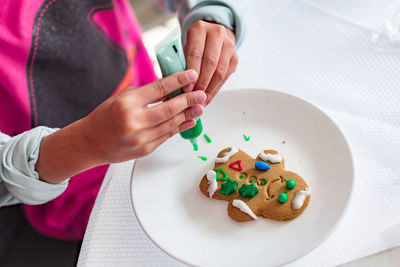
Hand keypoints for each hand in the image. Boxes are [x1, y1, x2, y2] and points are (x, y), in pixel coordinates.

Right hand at [36, 70, 204, 182]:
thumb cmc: (105, 117)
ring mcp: (140, 138)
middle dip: (189, 100)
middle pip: (169, 108)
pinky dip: (179, 128)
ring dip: (188, 115)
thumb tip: (171, 88)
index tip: (191, 75)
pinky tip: (189, 121)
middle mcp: (134, 121)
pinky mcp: (145, 149)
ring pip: (171, 124)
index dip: (178, 81)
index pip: (158, 89)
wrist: (90, 143)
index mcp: (127, 104)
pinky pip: (167, 136)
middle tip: (201, 94)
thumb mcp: (122, 97)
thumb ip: (146, 94)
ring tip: (199, 107)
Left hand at [184, 20, 237, 104]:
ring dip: (210, 89)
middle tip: (194, 97)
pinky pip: (225, 77)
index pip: (196, 53)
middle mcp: (217, 34)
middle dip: (201, 83)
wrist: (212, 34)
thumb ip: (181, 62)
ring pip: (220, 71)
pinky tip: (208, 97)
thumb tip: (176, 86)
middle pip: (210, 63)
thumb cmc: (195, 44)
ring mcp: (228, 45)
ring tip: (200, 100)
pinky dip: (215, 89)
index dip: (192, 73)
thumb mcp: (184, 47)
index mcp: (199, 29)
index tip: (187, 88)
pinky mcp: (235, 58)